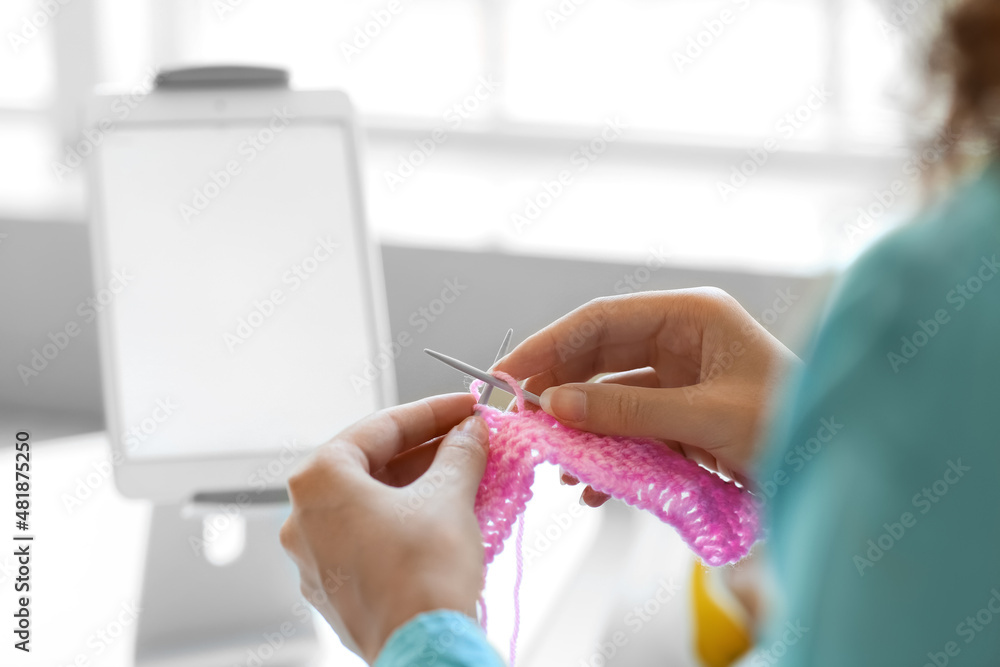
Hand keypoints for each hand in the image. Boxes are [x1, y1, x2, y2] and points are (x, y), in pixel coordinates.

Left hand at [279, 393, 488, 663]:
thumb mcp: (449, 496)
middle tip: (468, 440)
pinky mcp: (334, 589)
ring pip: (370, 503)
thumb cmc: (424, 574)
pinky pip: (369, 537)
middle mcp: (304, 518)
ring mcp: (315, 558)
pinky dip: (404, 520)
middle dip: (425, 450)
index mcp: (319, 482)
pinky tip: (443, 516)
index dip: (432, 412)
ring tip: (464, 476)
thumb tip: (470, 432)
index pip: (380, 427)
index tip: (465, 407)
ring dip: (418, 485)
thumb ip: (459, 452)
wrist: (425, 651)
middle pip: (371, 464)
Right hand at [494, 289, 799, 499]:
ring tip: (558, 462)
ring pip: (611, 395)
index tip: (509, 374)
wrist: (840, 467)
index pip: (601, 320)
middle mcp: (682, 339)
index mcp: (692, 316)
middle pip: (599, 356)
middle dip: (559, 388)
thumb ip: (628, 412)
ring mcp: (681, 377)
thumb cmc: (793, 426)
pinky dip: (609, 452)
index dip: (550, 344)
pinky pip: (631, 426)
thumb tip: (556, 406)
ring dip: (582, 428)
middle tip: (521, 420)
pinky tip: (592, 484)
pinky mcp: (682, 414)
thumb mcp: (706, 418)